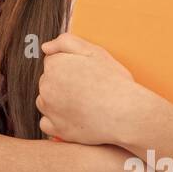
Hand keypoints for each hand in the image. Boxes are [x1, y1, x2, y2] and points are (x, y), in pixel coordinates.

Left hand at [36, 32, 141, 146]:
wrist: (126, 114)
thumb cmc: (114, 82)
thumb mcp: (94, 52)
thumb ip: (66, 43)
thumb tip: (45, 47)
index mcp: (54, 65)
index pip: (52, 61)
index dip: (70, 66)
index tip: (85, 73)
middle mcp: (46, 87)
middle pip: (48, 81)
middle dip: (62, 83)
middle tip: (87, 89)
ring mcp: (50, 109)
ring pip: (46, 101)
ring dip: (57, 102)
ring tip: (83, 104)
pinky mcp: (56, 129)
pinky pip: (47, 123)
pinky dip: (57, 121)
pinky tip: (74, 118)